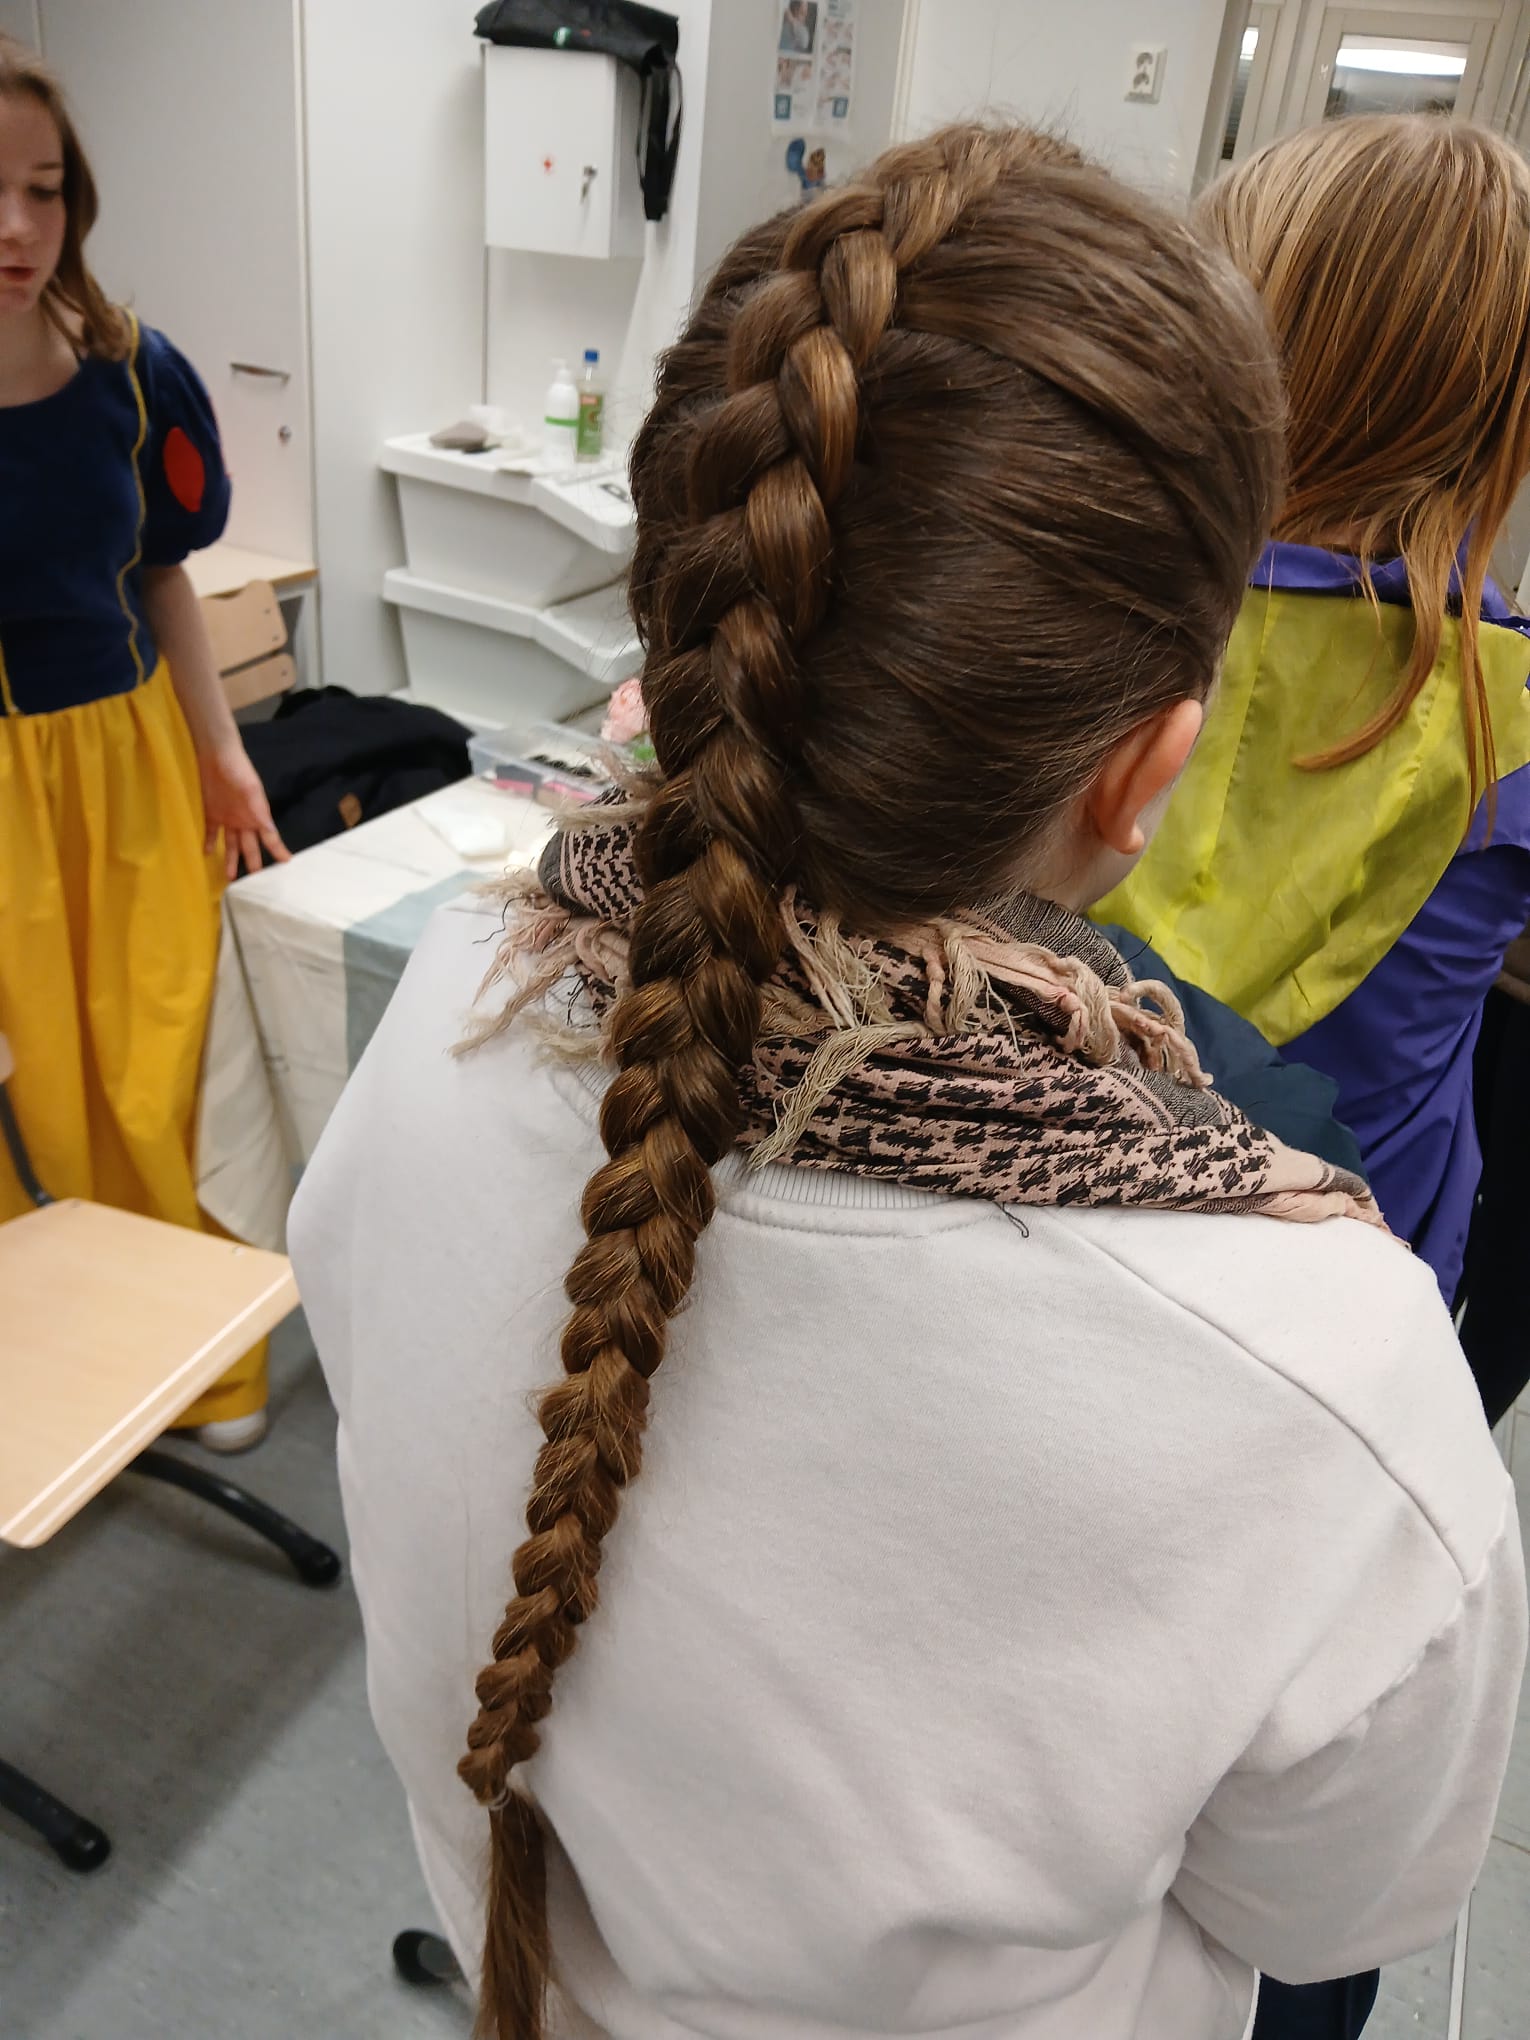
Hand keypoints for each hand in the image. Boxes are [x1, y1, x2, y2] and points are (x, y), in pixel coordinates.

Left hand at [198, 737, 289, 879]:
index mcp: (258, 816)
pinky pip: (211, 832)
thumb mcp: (252, 791)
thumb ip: (259, 813)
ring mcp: (228, 818)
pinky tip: (207, 854)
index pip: (270, 838)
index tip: (285, 864)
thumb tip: (270, 831)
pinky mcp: (212, 813)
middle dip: (253, 863)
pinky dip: (209, 842)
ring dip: (230, 859)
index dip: (278, 851)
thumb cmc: (239, 771)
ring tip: (229, 877)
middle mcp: (245, 820)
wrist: (217, 756)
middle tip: (255, 882)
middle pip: (250, 846)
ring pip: (231, 844)